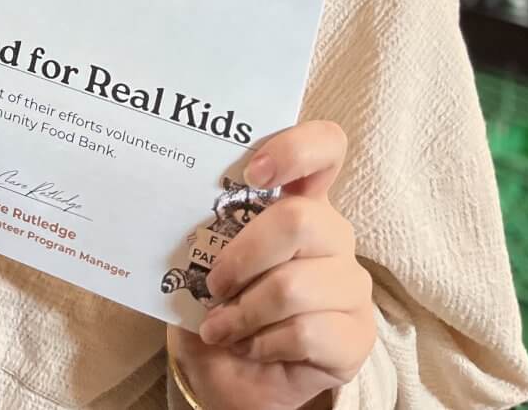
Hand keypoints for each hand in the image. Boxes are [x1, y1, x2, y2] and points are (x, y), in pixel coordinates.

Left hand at [170, 122, 374, 409]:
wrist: (235, 379)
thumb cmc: (220, 308)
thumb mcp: (203, 261)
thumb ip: (204, 228)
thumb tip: (170, 198)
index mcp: (300, 201)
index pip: (325, 147)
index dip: (295, 148)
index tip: (252, 173)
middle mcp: (332, 234)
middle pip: (299, 220)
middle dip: (242, 256)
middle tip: (214, 284)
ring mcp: (351, 284)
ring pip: (294, 285)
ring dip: (244, 312)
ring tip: (220, 327)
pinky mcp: (358, 335)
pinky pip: (307, 332)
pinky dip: (262, 343)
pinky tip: (250, 347)